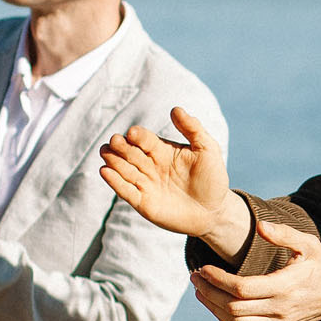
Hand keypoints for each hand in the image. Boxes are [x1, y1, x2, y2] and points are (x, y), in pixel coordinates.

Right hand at [101, 107, 241, 247]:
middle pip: (130, 153)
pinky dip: (115, 182)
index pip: (144, 139)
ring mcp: (145, 184)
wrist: (215, 211)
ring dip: (114, 161)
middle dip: (121, 147)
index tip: (133, 133)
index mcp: (162, 151)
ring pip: (124, 169)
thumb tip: (175, 109)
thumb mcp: (207, 149)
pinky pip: (125, 191)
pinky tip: (105, 171)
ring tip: (106, 153)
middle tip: (115, 141)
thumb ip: (193, 129)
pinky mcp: (143, 202)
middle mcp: (150, 166)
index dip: (138, 136)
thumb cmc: (213, 178)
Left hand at [191, 219, 320, 320]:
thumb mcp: (308, 244)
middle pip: (233, 307)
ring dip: (213, 307)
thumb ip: (284, 234)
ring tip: (201, 290)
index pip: (241, 288)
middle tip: (195, 276)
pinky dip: (225, 319)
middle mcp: (280, 309)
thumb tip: (260, 226)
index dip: (217, 279)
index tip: (202, 268)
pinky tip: (215, 304)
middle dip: (208, 291)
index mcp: (286, 287)